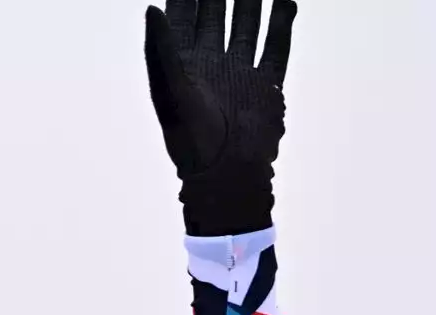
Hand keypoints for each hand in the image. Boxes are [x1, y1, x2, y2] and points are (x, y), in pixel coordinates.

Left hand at [144, 0, 297, 235]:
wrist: (226, 175)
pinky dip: (281, 24)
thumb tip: (151, 8)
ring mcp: (239, 71)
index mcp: (182, 63)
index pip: (183, 15)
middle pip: (215, 13)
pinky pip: (276, 47)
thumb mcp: (170, 90)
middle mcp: (210, 63)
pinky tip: (285, 2)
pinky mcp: (265, 85)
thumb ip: (161, 49)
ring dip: (250, 0)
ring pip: (247, 25)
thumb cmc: (190, 139)